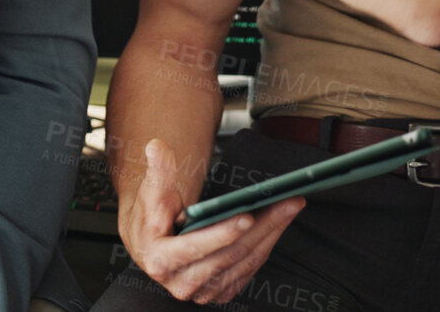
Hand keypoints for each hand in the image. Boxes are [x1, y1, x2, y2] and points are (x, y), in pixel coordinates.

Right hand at [118, 139, 303, 304]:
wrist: (150, 245)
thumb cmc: (151, 219)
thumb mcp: (150, 193)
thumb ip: (157, 173)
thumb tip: (156, 148)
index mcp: (160, 260)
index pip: (196, 247)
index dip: (223, 233)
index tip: (247, 215)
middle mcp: (182, 282)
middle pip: (232, 254)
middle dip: (264, 226)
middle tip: (286, 201)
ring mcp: (203, 290)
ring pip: (246, 261)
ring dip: (272, 232)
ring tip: (289, 206)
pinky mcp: (220, 290)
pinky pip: (250, 268)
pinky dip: (267, 244)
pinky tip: (278, 223)